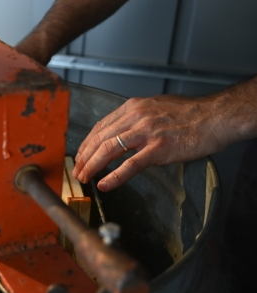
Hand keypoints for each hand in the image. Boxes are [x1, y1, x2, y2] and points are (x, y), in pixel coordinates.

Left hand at [71, 94, 227, 191]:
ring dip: (92, 166)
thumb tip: (121, 132)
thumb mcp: (155, 108)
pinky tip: (105, 184)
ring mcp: (147, 133)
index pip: (101, 127)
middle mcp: (136, 117)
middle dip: (84, 157)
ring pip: (109, 149)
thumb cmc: (190, 114)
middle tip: (77, 171)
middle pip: (100, 139)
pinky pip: (131, 164)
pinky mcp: (159, 148)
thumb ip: (136, 119)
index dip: (87, 143)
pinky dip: (115, 176)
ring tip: (84, 177)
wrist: (215, 117)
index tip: (80, 155)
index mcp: (133, 108)